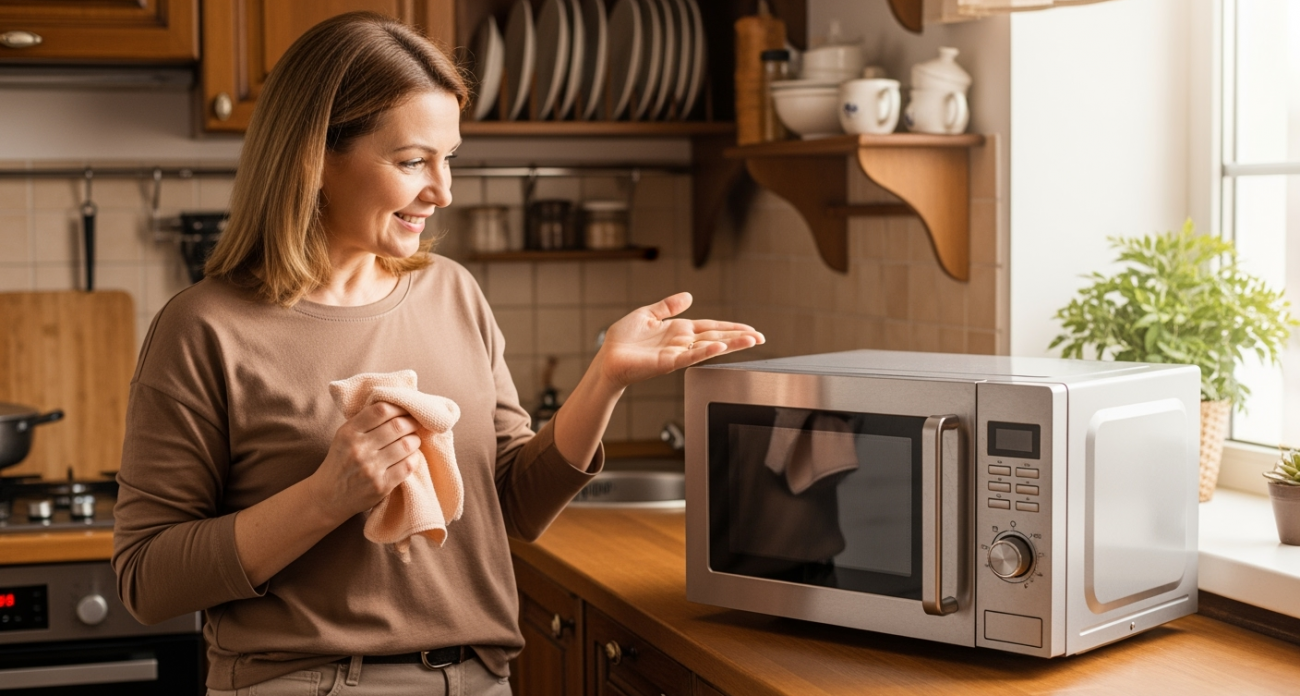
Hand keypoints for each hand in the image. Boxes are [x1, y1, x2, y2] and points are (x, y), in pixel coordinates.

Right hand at [309, 401, 421, 519]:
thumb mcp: (345, 436)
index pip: (382, 410)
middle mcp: (358, 449)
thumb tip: (399, 405)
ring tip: (412, 441)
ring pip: (406, 444)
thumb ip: (367, 421)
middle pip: (398, 426)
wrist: (328, 497)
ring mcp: (370, 468)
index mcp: (349, 432)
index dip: (399, 407)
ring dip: (414, 440)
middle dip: (411, 423)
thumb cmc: (341, 461)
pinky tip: (410, 457)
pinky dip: (414, 458)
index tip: (405, 410)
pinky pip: (408, 465)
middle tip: (414, 425)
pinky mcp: (381, 486)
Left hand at [595, 292, 764, 388]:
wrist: (607, 359)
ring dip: (731, 344)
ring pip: (709, 347)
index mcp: (678, 330)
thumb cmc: (623, 341)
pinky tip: (720, 347)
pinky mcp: (667, 363)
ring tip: (751, 341)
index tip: (750, 329)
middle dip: (739, 337)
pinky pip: (690, 356)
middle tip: (761, 337)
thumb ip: (669, 306)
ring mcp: (676, 353)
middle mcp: (681, 343)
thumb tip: (689, 296)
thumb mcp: (648, 314)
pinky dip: (705, 351)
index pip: (711, 327)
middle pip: (716, 337)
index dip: (731, 327)